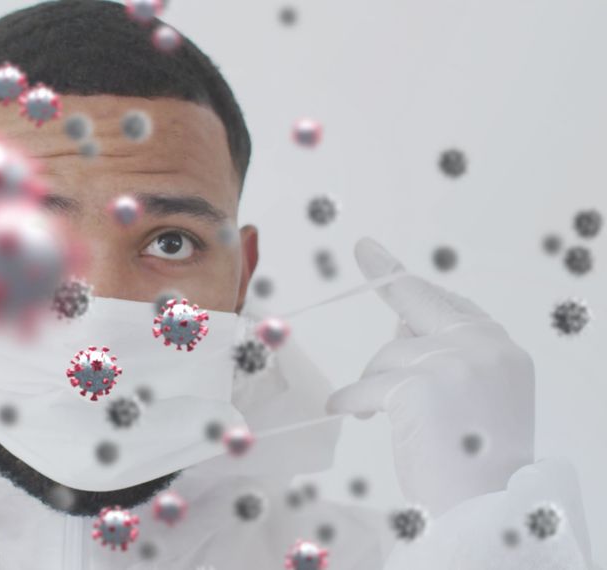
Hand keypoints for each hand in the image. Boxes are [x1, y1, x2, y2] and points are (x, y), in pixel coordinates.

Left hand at [327, 238, 533, 513]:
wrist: (486, 506)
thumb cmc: (474, 461)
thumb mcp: (474, 397)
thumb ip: (446, 357)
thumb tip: (400, 324)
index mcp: (501, 350)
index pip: (452, 305)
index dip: (415, 285)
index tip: (380, 254)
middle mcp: (484, 347)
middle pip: (420, 304)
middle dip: (389, 277)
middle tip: (365, 248)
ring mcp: (454, 363)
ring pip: (387, 353)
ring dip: (371, 382)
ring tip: (375, 414)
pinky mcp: (420, 387)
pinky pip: (368, 385)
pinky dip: (352, 399)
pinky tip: (349, 411)